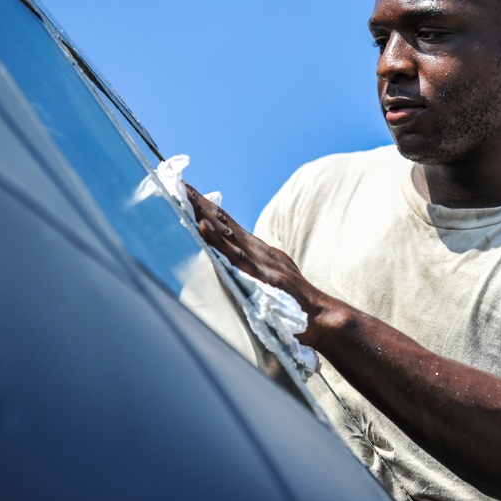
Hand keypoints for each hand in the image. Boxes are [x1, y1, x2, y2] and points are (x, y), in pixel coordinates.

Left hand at [183, 183, 324, 345]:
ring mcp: (260, 262)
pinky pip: (234, 255)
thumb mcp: (275, 281)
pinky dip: (217, 239)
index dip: (208, 209)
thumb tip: (232, 270)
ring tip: (183, 194)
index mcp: (261, 252)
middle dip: (201, 203)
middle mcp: (260, 251)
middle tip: (178, 183)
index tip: (188, 192)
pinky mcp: (261, 276)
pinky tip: (201, 225)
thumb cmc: (296, 307)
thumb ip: (255, 272)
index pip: (229, 225)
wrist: (322, 318)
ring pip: (227, 232)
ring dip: (203, 212)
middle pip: (225, 222)